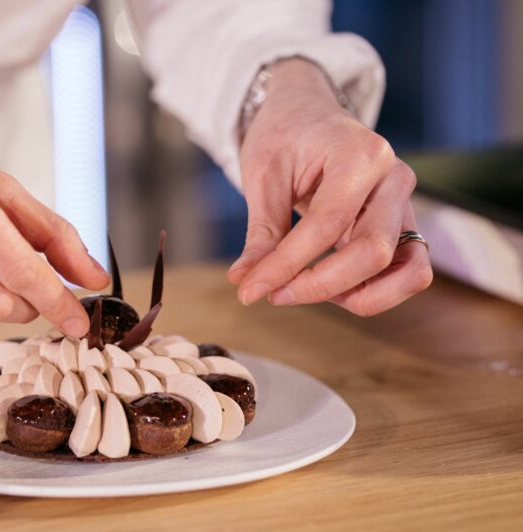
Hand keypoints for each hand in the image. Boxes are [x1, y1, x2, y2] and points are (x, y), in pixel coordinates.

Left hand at [228, 59, 432, 315]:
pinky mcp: (404, 225)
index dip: (287, 265)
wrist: (308, 112)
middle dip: (320, 286)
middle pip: (373, 253)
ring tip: (306, 291)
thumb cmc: (285, 136)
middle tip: (273, 294)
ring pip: (407, 271)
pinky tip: (331, 289)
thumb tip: (245, 282)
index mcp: (360, 154)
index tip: (250, 290)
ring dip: (358, 296)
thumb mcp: (262, 177)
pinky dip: (376, 291)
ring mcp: (406, 204)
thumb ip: (261, 234)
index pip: (327, 224)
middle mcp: (394, 179)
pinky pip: (409, 271)